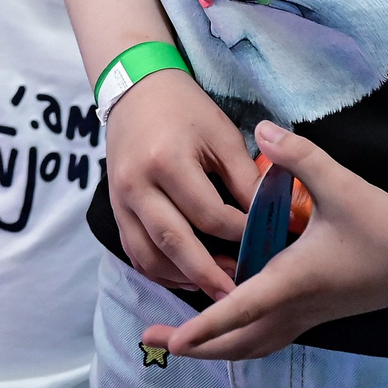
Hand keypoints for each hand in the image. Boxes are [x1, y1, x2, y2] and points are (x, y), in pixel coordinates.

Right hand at [105, 69, 258, 299]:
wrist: (135, 90)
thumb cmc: (185, 109)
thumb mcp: (222, 135)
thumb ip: (246, 179)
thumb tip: (273, 219)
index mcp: (167, 162)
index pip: (210, 216)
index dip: (242, 234)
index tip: (266, 242)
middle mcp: (137, 185)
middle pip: (175, 243)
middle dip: (210, 275)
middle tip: (239, 297)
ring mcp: (120, 198)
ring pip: (149, 256)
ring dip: (182, 278)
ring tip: (214, 288)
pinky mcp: (115, 207)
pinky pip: (134, 251)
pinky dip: (160, 270)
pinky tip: (186, 275)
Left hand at [149, 121, 387, 360]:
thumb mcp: (342, 183)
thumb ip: (300, 157)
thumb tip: (263, 128)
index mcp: (296, 280)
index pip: (241, 309)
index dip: (205, 326)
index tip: (173, 340)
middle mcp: (300, 304)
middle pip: (241, 341)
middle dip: (198, 344)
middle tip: (156, 340)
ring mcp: (312, 313)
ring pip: (258, 343)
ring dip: (220, 345)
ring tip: (184, 340)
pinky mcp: (320, 309)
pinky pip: (273, 334)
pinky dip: (244, 336)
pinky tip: (230, 321)